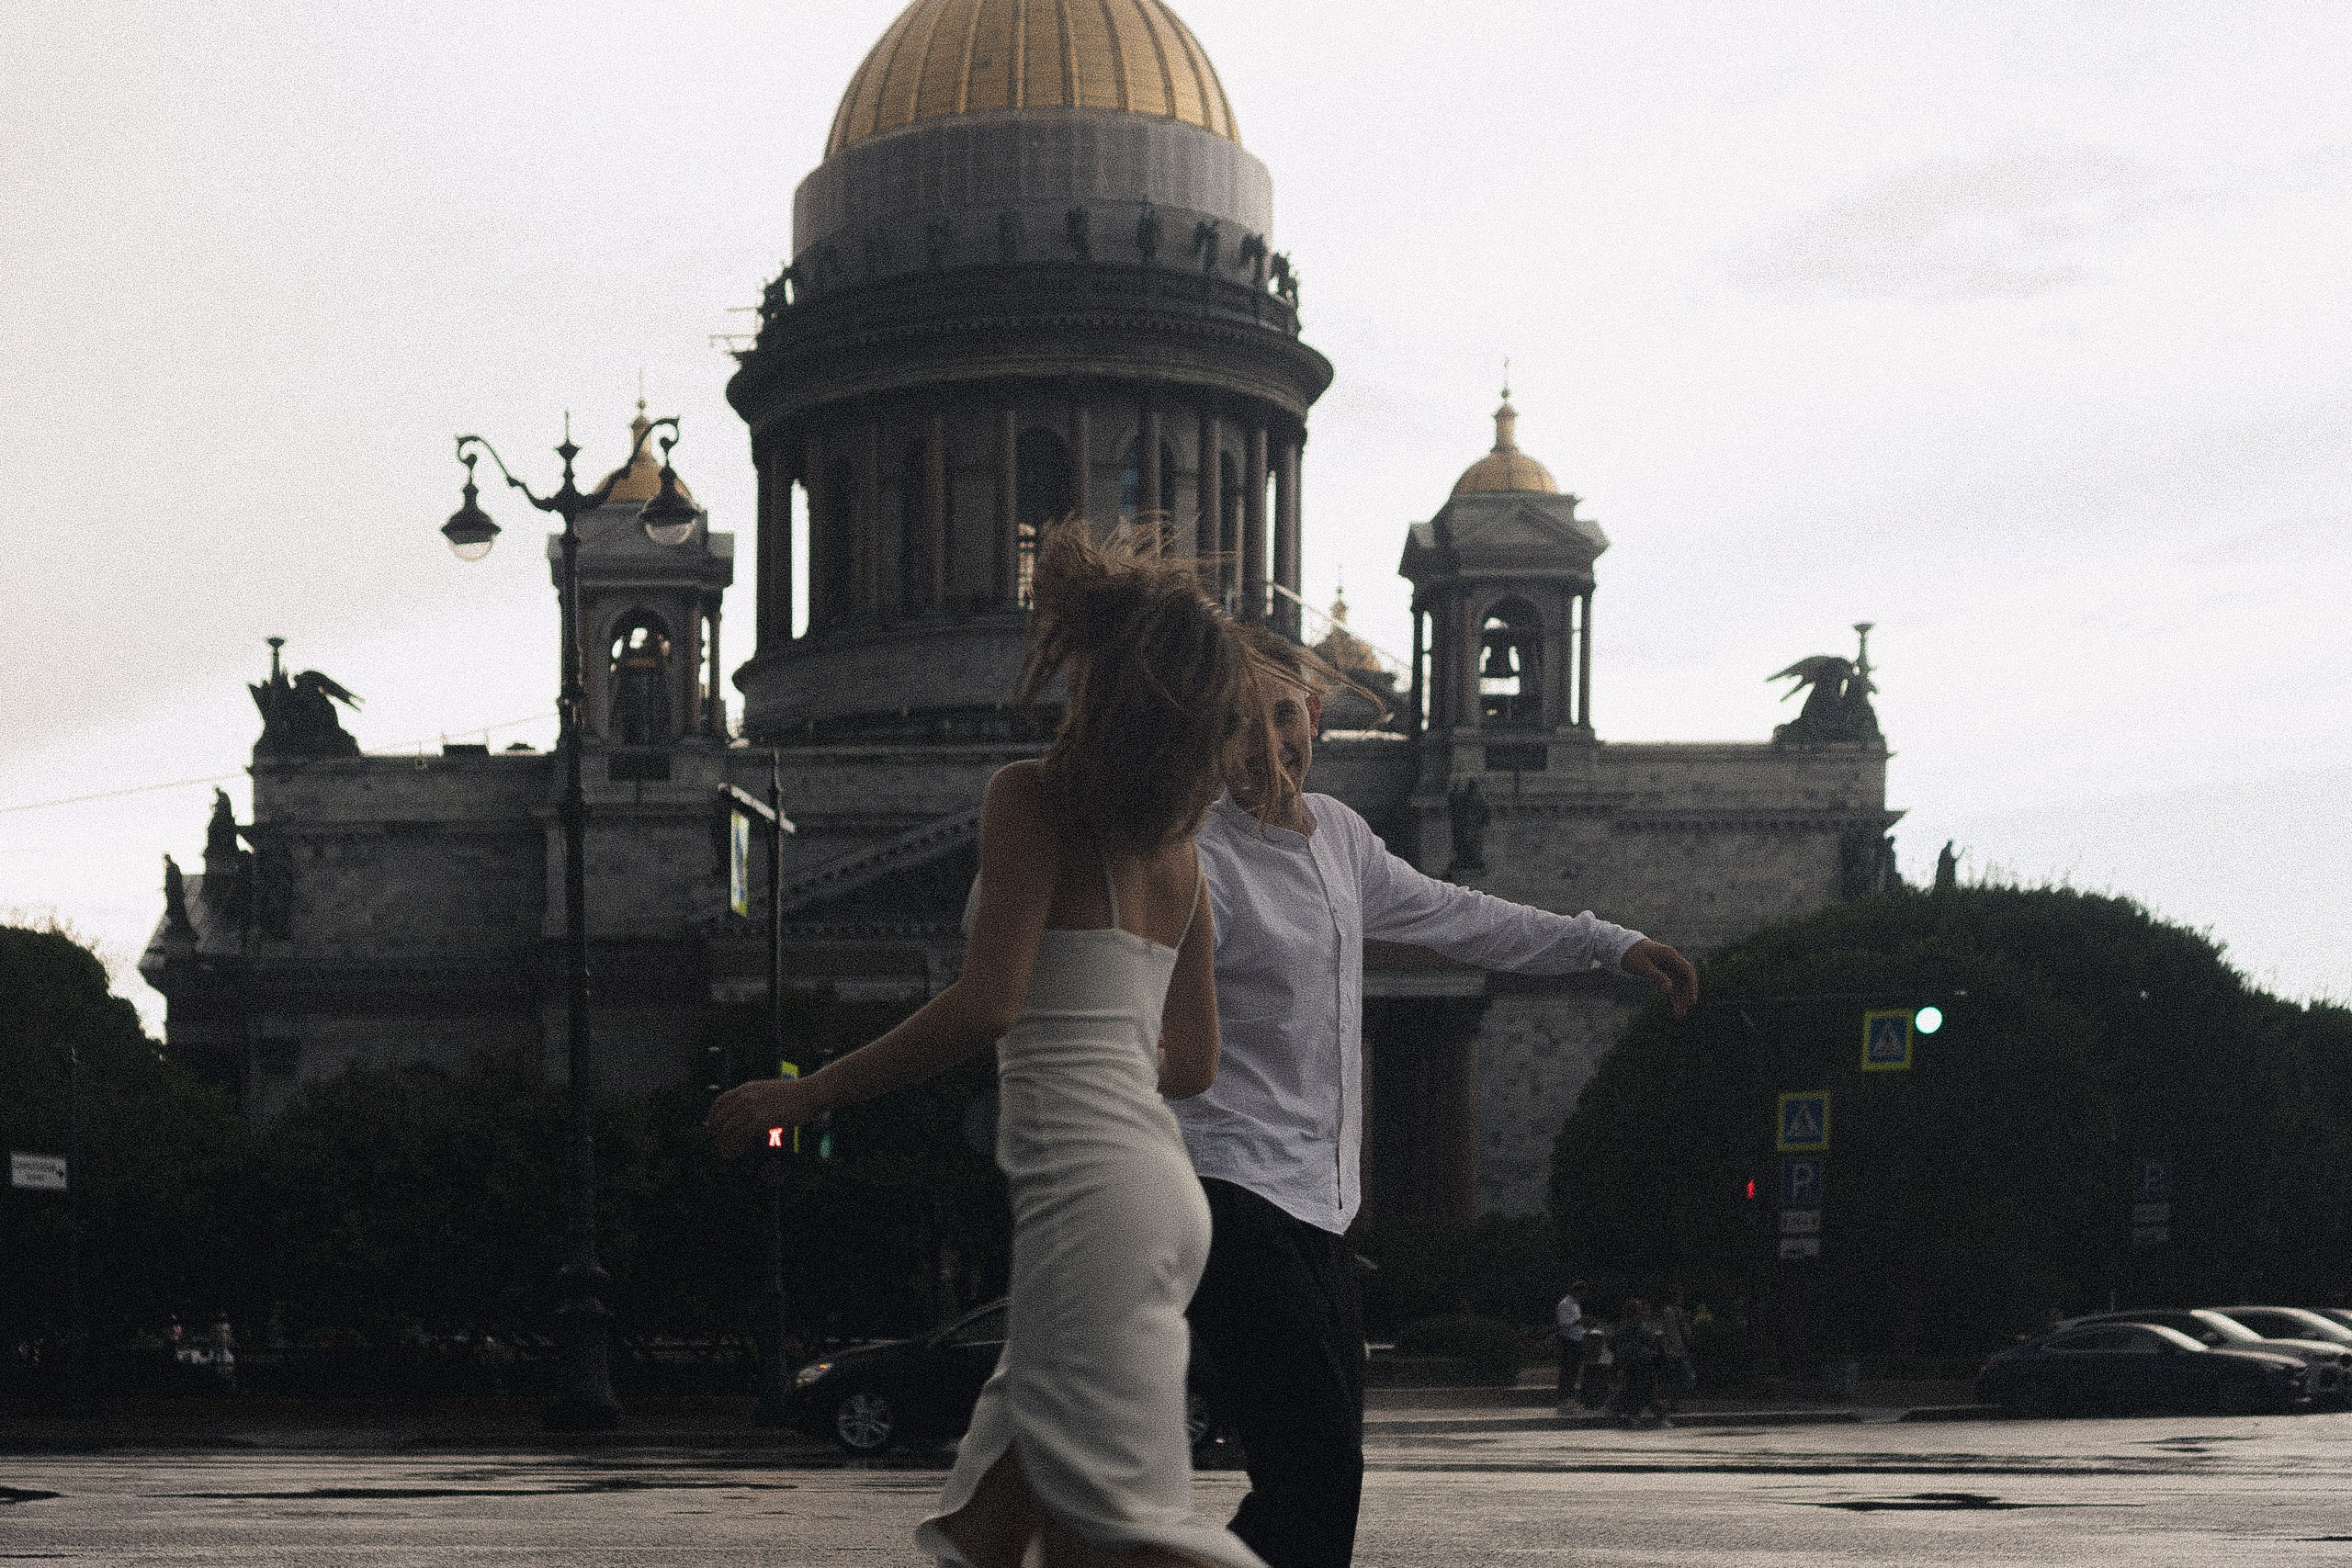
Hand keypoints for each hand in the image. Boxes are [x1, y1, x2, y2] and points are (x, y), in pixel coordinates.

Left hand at [705, 1075, 825, 1157]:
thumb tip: (746, 1114)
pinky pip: (740, 1136)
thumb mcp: (769, 1091)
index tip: (711, 1127)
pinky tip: (736, 1152)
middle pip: (721, 1117)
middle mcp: (746, 1097)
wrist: (810, 1093)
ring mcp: (753, 1108)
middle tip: (718, 1144)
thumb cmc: (795, 1095)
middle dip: (716, 1133)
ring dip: (724, 1143)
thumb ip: (755, 1100)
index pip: (720, 1101)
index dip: (712, 1116)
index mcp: (747, 1088)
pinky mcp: (761, 1120)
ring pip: (728, 1129)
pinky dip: (735, 1146)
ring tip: (726, 1152)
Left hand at [1621, 939, 1697, 1017]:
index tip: (1691, 1001)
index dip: (1691, 986)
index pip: (1687, 971)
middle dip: (1686, 995)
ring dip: (1680, 997)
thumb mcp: (1643, 966)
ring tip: (1679, 1014)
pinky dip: (1674, 994)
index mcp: (1670, 955)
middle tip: (1682, 1012)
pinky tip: (1675, 1005)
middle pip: (1685, 979)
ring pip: (1680, 983)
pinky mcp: (1664, 970)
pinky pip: (1673, 983)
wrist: (1623, 946)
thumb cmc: (1632, 954)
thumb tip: (1670, 989)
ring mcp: (1669, 965)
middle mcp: (1673, 959)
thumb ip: (1657, 976)